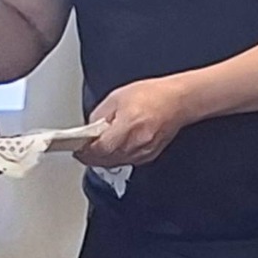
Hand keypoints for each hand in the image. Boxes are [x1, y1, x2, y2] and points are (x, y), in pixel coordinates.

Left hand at [76, 77, 194, 167]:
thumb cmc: (154, 95)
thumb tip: (90, 129)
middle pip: (104, 160)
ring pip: (115, 163)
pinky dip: (118, 156)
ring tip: (100, 145)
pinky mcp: (149, 155)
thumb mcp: (118, 97)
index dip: (84, 151)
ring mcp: (144, 151)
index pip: (98, 149)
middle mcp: (137, 142)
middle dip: (91, 156)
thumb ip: (99, 115)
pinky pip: (126, 161)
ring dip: (104, 157)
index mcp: (128, 125)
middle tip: (84, 148)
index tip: (77, 148)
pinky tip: (117, 146)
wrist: (180, 100)